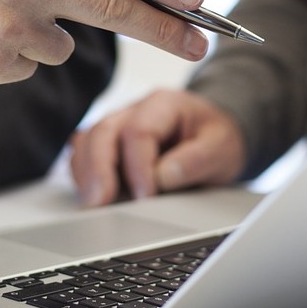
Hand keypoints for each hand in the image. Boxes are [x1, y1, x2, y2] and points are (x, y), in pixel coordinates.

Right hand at [69, 89, 245, 205]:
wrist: (214, 136)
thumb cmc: (216, 139)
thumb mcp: (222, 148)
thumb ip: (196, 160)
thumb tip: (163, 177)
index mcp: (164, 104)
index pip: (139, 131)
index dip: (138, 166)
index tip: (145, 196)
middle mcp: (134, 110)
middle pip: (103, 132)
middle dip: (98, 169)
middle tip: (99, 202)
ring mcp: (118, 126)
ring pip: (87, 141)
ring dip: (86, 173)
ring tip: (92, 203)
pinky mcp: (109, 145)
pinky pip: (84, 154)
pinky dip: (84, 174)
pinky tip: (92, 196)